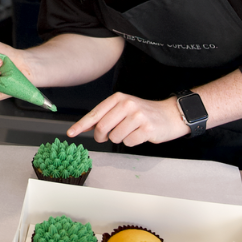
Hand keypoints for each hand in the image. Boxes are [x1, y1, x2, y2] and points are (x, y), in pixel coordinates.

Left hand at [67, 92, 188, 145]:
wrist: (170, 114)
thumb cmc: (143, 113)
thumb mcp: (123, 108)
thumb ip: (106, 116)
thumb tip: (85, 127)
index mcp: (118, 98)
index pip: (95, 114)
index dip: (81, 125)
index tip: (71, 133)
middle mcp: (127, 104)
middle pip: (102, 127)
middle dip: (102, 136)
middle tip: (106, 137)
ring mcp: (137, 116)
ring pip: (115, 137)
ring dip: (120, 139)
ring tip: (130, 131)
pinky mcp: (147, 128)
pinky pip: (129, 142)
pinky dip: (131, 142)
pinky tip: (139, 134)